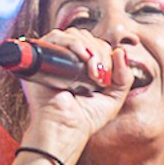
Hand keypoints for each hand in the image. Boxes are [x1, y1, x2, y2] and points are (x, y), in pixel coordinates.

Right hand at [19, 31, 134, 163]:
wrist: (65, 130)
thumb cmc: (85, 118)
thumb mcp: (114, 97)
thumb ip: (124, 75)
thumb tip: (121, 50)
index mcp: (80, 66)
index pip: (95, 44)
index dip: (105, 53)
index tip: (106, 77)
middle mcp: (65, 60)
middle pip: (86, 36)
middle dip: (99, 52)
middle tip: (99, 77)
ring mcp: (52, 58)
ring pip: (73, 35)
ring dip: (89, 48)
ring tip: (92, 71)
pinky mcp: (39, 59)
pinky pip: (55, 38)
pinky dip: (73, 43)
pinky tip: (83, 57)